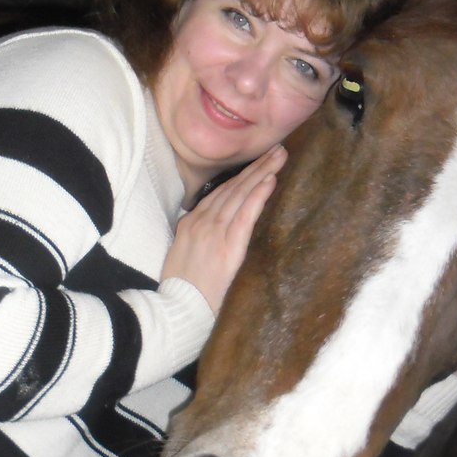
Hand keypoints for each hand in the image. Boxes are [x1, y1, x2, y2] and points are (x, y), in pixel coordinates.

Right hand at [162, 145, 285, 312]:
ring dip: (262, 173)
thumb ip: (195, 235)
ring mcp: (214, 232)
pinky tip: (270, 180)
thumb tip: (209, 226)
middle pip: (232, 188)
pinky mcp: (228, 246)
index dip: (240, 176)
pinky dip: (258, 196)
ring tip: (278, 157)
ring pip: (241, 195)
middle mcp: (202, 221)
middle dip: (255, 167)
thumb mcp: (181, 253)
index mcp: (191, 222)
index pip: (219, 193)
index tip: (257, 162)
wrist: (178, 306)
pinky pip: (246, 215)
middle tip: (275, 149)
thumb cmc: (181, 287)